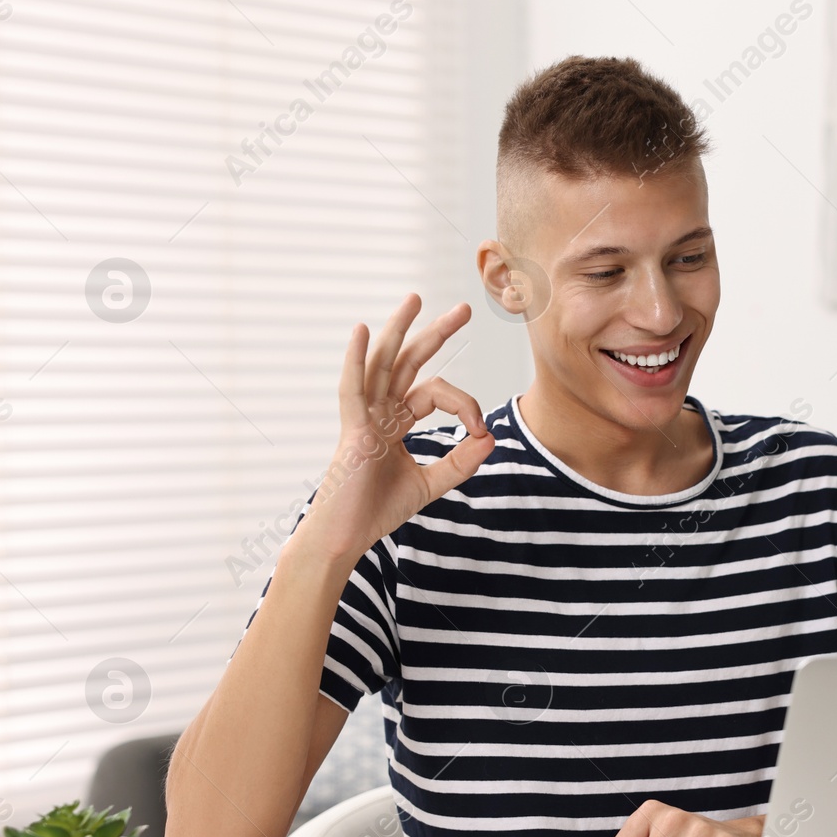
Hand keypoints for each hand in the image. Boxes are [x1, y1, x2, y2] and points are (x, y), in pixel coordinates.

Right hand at [301, 294, 495, 562]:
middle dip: (435, 333)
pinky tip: (361, 331)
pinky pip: (352, 389)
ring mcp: (363, 417)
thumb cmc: (377, 511)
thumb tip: (491, 437)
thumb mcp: (429, 485)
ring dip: (399, 330)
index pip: (436, 393)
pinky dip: (355, 360)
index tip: (481, 430)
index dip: (465, 406)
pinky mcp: (351, 431)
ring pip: (382, 364)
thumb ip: (459, 462)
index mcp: (394, 422)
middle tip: (464, 309)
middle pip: (408, 361)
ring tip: (415, 299)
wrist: (346, 538)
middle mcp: (378, 412)